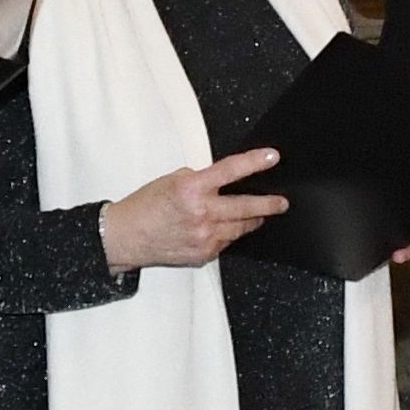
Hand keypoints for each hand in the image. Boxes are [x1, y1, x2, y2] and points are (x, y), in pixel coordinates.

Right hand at [101, 150, 288, 272]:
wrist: (127, 236)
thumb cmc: (145, 206)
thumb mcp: (172, 180)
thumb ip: (200, 180)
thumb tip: (223, 182)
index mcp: (192, 188)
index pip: (231, 171)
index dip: (255, 162)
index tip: (272, 156)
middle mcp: (201, 213)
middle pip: (246, 206)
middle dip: (268, 203)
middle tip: (282, 201)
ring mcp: (204, 236)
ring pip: (241, 227)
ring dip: (253, 220)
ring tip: (262, 215)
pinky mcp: (204, 253)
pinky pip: (227, 241)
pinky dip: (230, 233)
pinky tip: (228, 228)